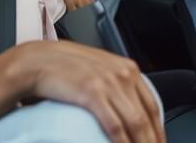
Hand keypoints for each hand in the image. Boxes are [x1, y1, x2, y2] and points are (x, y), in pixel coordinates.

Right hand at [9, 41, 164, 142]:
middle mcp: (123, 75)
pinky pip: (115, 125)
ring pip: (136, 123)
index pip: (153, 105)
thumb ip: (114, 84)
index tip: (158, 142)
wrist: (36, 61)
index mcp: (127, 69)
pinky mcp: (93, 93)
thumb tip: (124, 107)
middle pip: (147, 117)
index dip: (158, 130)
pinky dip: (123, 142)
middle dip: (152, 140)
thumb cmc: (63, 67)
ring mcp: (109, 84)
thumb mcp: (98, 69)